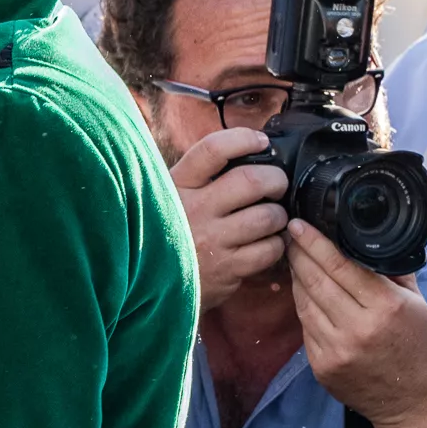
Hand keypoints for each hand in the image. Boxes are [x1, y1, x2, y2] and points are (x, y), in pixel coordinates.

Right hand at [167, 129, 290, 302]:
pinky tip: (266, 242)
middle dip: (276, 180)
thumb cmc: (164, 236)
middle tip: (277, 184)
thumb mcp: (166, 198)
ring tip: (273, 216)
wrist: (147, 288)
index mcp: (177, 186)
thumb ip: (196, 177)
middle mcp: (194, 210)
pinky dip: (276, 244)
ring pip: (267, 217)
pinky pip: (268, 250)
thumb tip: (241, 154)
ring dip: (279, 215)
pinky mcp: (227, 270)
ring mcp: (212, 241)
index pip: (213, 150)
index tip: (260, 142)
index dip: (244, 139)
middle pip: (251, 180)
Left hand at [289, 221, 426, 427]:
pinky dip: (302, 305)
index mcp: (386, 307)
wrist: (412, 401)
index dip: (316, 243)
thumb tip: (364, 236)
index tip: (299, 225)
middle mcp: (359, 329)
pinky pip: (305, 327)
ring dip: (296, 278)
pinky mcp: (322, 367)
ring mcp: (336, 351)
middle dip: (299, 255)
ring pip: (305, 303)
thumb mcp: (416, 302)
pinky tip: (302, 290)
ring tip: (293, 258)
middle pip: (317, 281)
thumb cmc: (416, 345)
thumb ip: (391, 269)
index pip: (341, 266)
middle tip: (289, 235)